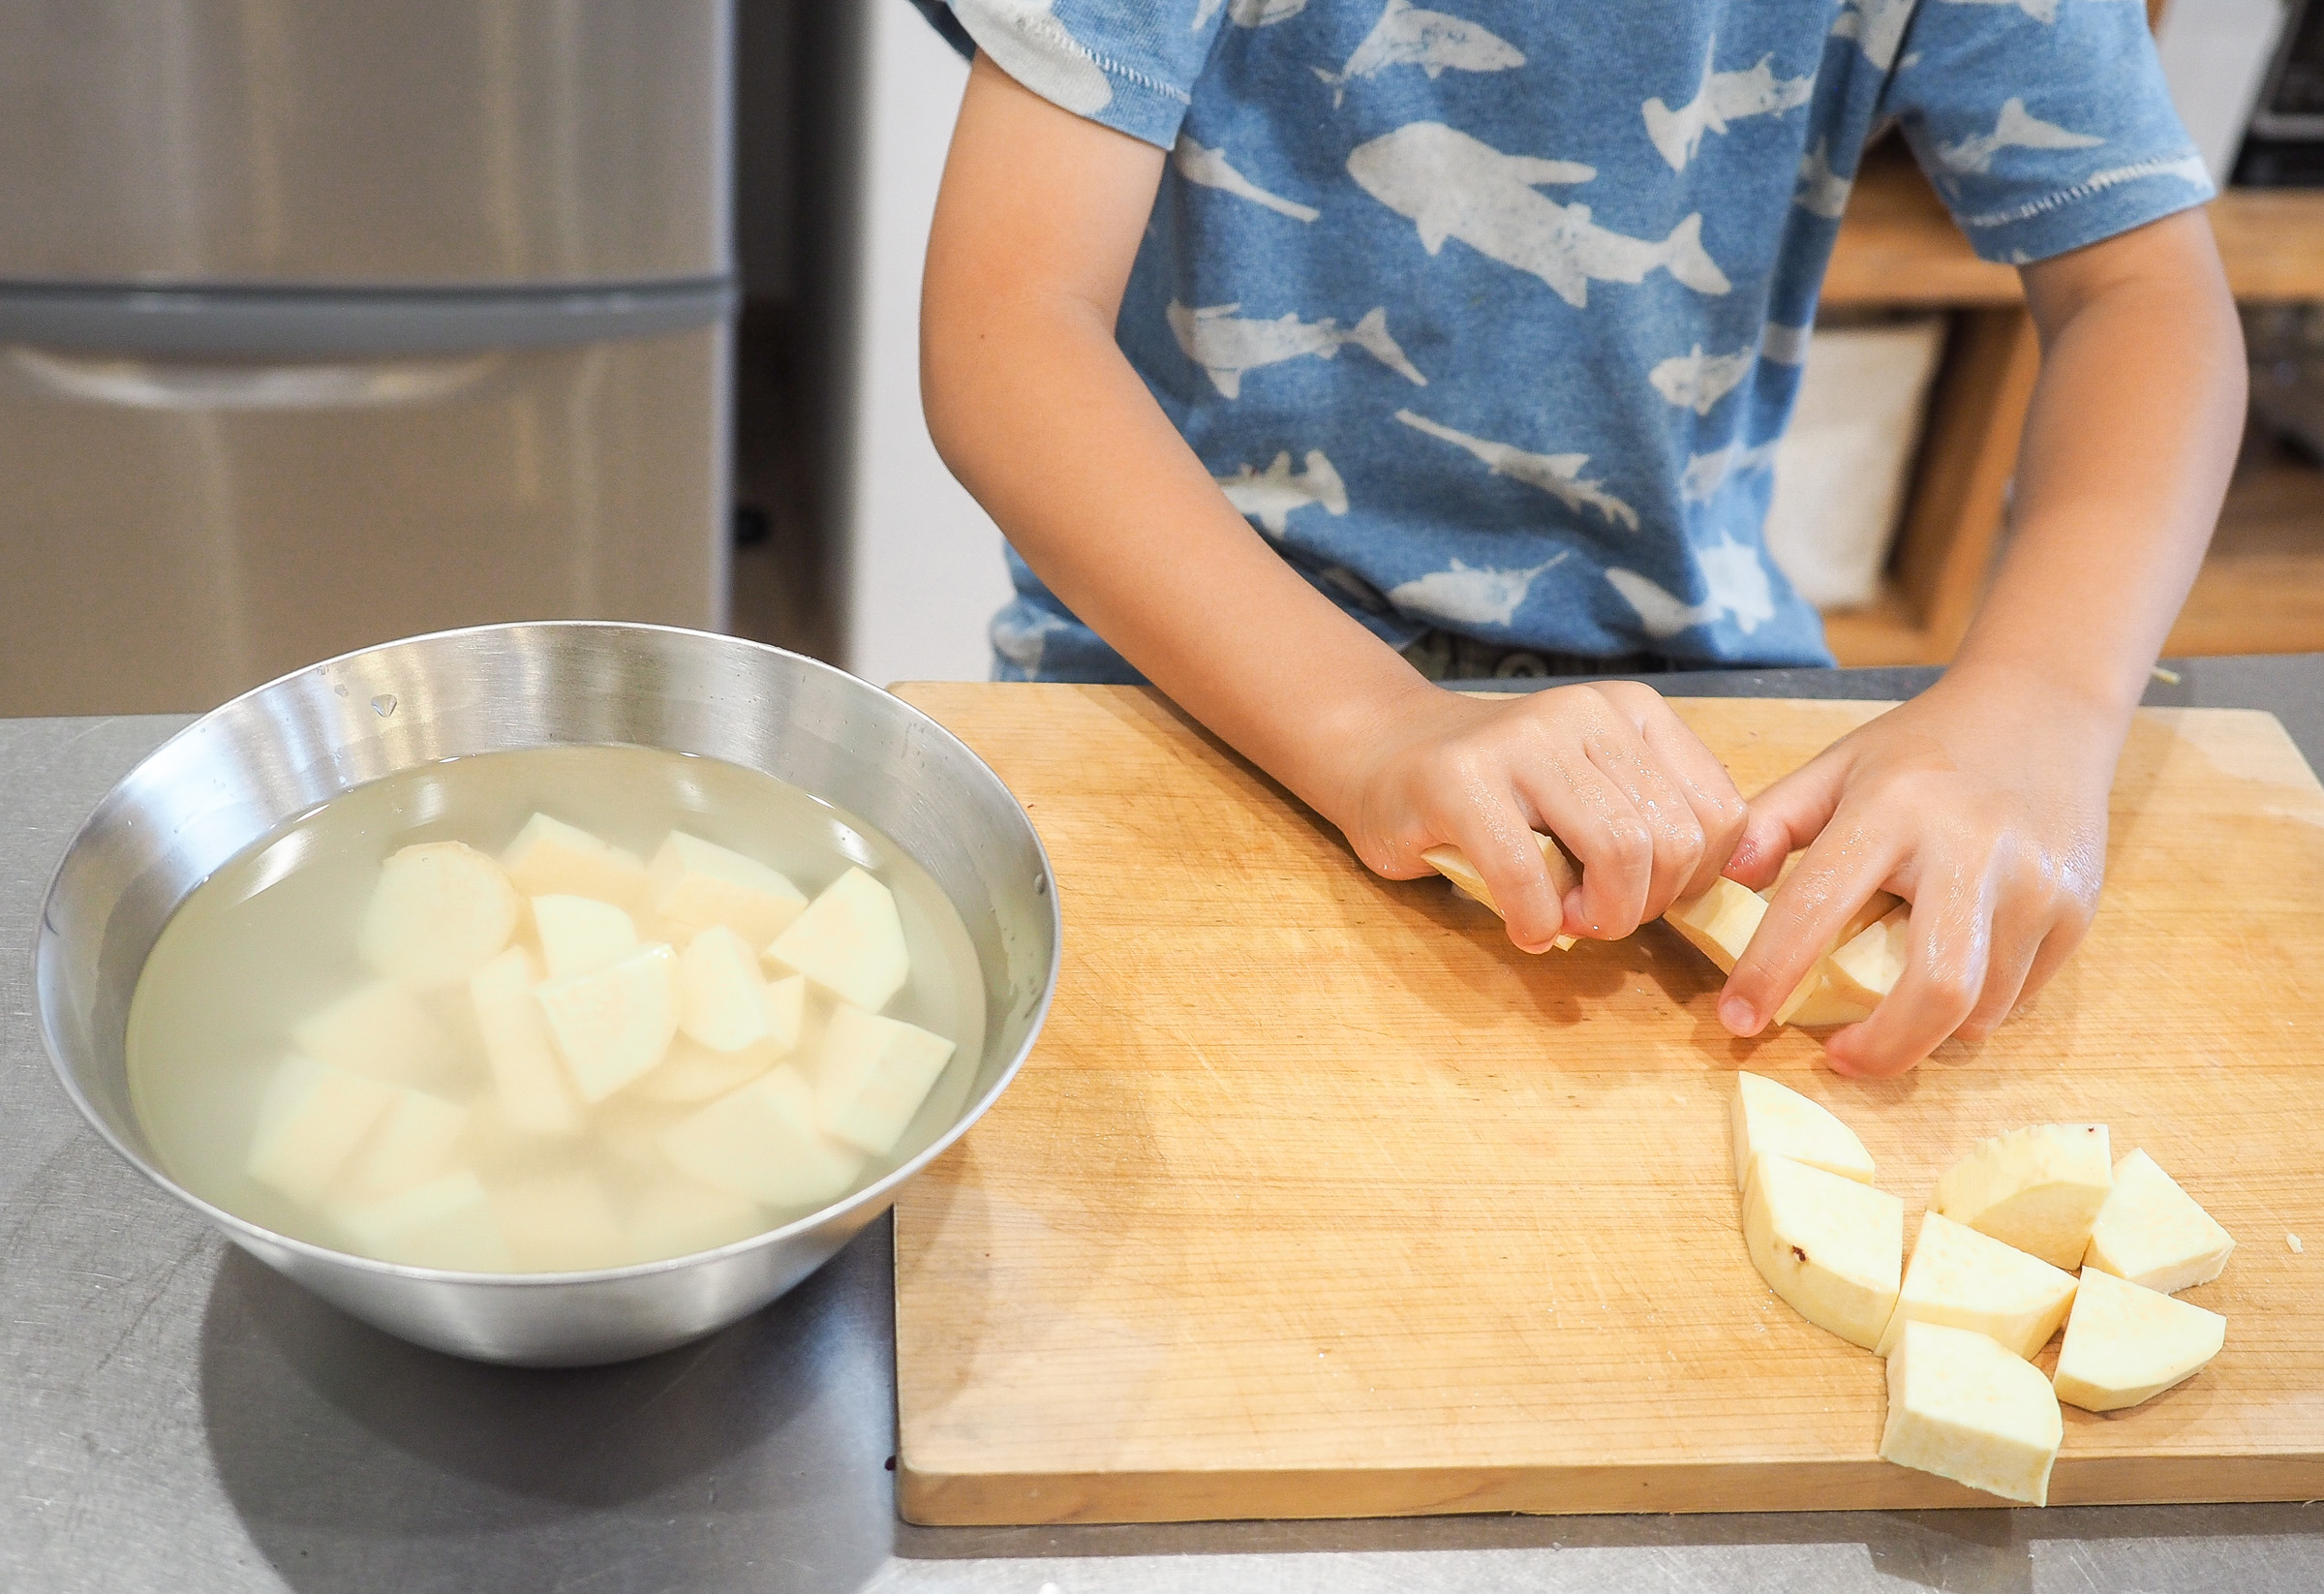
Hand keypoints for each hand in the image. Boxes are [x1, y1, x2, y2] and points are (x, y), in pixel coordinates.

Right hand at [1332, 680, 1748, 952]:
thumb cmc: (1500, 796)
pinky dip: (1536, 921)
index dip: (1694, 881)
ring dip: (1599, 916)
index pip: (1720, 813)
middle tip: (1598, 918)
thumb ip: (1653, 821)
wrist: (1386, 757)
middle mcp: (1583, 713)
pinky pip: (1528, 874)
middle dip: (1644, 906)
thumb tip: (1719, 888)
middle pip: (1672, 839)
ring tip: (1564, 921)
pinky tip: (1524, 927)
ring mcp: (1521, 739)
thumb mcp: (1595, 792)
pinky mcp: (1460, 779)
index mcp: (1632, 711)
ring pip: (1619, 852)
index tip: (1645, 898)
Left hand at [1718, 663, 2119, 1074]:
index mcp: (1894, 809)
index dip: (1771, 973)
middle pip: (1935, 990)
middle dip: (1882, 1049)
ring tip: (1889, 1011)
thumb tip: (1723, 884)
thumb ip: (1772, 821)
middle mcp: (1972, 850)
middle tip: (1839, 1058)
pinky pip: (2017, 996)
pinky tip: (1944, 976)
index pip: (1819, 906)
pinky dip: (1972, 1009)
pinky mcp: (2076, 910)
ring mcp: (2036, 884)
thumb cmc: (1924, 747)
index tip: (1738, 1020)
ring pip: (1980, 1008)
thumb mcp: (1838, 765)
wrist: (2045, 706)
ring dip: (1926, 1031)